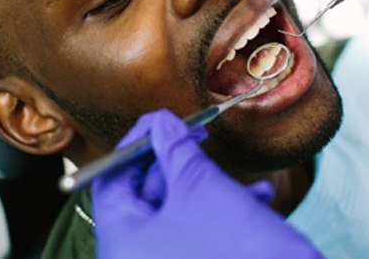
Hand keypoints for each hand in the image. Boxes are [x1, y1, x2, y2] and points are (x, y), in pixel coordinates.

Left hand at [92, 109, 321, 258]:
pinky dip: (223, 208)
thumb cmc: (237, 250)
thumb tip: (161, 122)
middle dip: (177, 161)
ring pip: (177, 207)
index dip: (135, 143)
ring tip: (236, 174)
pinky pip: (197, 228)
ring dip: (210, 184)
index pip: (111, 177)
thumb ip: (174, 147)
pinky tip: (257, 197)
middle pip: (144, 190)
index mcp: (122, 240)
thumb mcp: (199, 186)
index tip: (159, 122)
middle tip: (195, 138)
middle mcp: (136, 254)